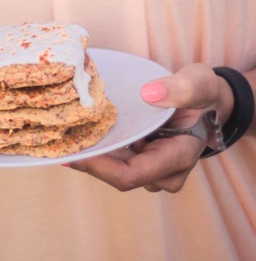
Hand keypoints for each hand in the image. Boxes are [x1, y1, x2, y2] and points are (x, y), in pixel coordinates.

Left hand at [69, 63, 232, 192]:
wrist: (206, 103)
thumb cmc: (203, 95)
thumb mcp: (199, 84)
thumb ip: (182, 88)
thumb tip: (151, 93)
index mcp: (176, 158)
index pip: (128, 176)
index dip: (97, 168)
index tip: (70, 153)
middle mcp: (160, 172)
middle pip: (112, 173)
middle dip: (85, 158)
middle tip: (54, 139)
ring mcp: (148, 168)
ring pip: (109, 167)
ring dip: (86, 152)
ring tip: (58, 133)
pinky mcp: (137, 159)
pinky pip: (110, 158)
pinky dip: (93, 146)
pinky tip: (72, 131)